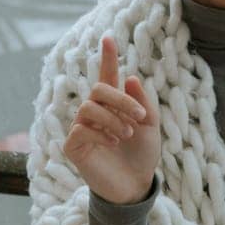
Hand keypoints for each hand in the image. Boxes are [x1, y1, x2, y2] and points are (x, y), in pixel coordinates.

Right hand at [62, 34, 159, 204]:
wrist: (135, 185)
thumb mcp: (150, 126)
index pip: (107, 76)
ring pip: (88, 107)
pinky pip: (80, 129)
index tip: (108, 38)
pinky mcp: (74, 146)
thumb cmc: (142, 155)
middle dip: (120, 99)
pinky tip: (112, 143)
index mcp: (113, 105)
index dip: (107, 57)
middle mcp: (94, 113)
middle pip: (98, 89)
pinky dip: (100, 133)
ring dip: (112, 119)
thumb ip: (142, 102)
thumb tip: (130, 76)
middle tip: (137, 117)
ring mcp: (82, 128)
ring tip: (126, 135)